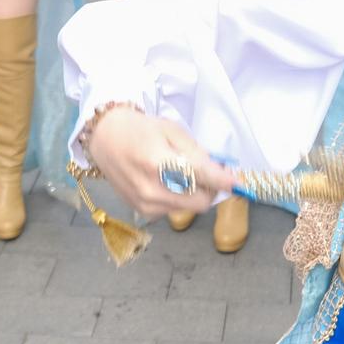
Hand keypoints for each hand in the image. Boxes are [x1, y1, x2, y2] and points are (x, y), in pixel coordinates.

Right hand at [83, 106, 234, 218]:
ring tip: (183, 174)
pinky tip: (168, 182)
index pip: (200, 177)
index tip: (239, 183)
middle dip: (212, 189)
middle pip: (200, 202)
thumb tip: (222, 172)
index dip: (223, 181)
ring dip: (196, 194)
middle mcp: (151, 189)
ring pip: (190, 208)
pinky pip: (175, 210)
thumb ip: (197, 153)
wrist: (105, 140)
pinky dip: (180, 199)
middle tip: (211, 173)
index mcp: (158, 162)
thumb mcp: (171, 131)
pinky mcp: (143, 213)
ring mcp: (146, 204)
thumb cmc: (141, 130)